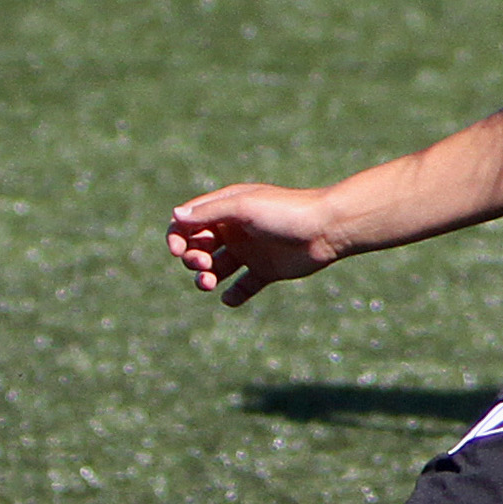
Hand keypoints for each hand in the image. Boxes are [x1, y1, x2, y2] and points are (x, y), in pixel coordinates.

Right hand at [168, 183, 342, 305]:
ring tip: (209, 283)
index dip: (176, 237)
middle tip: (204, 264)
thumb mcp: (244, 207)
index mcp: (227, 208)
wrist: (327, 229)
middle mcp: (235, 229)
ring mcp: (250, 251)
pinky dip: (232, 295)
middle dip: (192, 258)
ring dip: (204, 278)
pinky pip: (242, 287)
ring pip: (216, 269)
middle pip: (198, 247)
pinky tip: (230, 297)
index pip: (189, 223)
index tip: (177, 250)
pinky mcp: (266, 270)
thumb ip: (209, 212)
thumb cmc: (285, 211)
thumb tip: (175, 216)